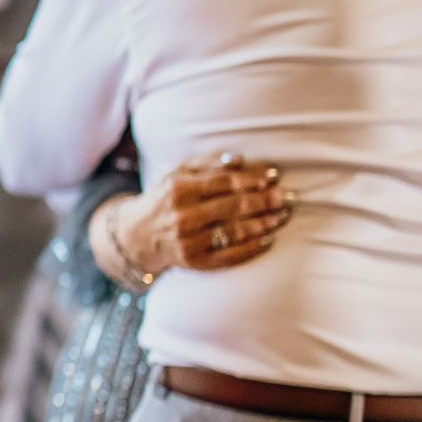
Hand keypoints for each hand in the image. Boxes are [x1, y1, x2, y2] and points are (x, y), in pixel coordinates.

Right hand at [98, 154, 291, 281]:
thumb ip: (207, 163)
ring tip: (281, 216)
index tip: (273, 177)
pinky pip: (229, 255)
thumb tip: (239, 159)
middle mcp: (182, 215)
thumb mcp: (178, 174)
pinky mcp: (194, 261)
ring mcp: (188, 240)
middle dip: (264, 201)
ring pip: (234, 231)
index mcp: (179, 189)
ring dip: (262, 223)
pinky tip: (268, 239)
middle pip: (233, 206)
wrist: (136, 235)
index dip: (252, 179)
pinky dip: (252, 247)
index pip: (224, 182)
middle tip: (285, 197)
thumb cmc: (165, 199)